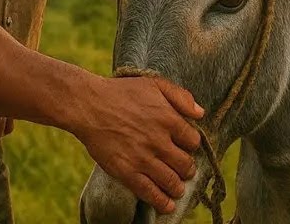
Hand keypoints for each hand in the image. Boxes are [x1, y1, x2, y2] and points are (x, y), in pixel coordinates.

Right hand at [71, 75, 203, 214]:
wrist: (89, 105)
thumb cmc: (121, 92)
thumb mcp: (155, 84)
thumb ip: (181, 96)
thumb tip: (201, 113)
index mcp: (169, 119)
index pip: (193, 141)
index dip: (191, 146)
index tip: (186, 148)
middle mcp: (159, 141)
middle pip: (185, 164)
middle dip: (188, 169)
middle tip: (185, 170)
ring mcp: (143, 158)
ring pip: (171, 181)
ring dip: (178, 188)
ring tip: (178, 189)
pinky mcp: (127, 172)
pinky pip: (149, 192)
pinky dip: (162, 202)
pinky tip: (167, 205)